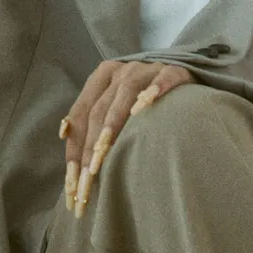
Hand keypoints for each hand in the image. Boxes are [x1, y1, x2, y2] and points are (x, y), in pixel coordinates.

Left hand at [59, 61, 197, 217]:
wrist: (186, 75)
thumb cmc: (146, 99)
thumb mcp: (116, 104)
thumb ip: (94, 119)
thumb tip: (66, 142)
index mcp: (102, 78)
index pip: (80, 114)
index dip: (73, 147)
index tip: (73, 182)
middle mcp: (121, 71)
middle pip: (98, 110)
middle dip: (89, 149)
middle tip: (87, 182)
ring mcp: (147, 70)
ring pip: (125, 94)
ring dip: (113, 125)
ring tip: (103, 153)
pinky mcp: (175, 70)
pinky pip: (164, 79)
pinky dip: (156, 90)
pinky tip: (147, 105)